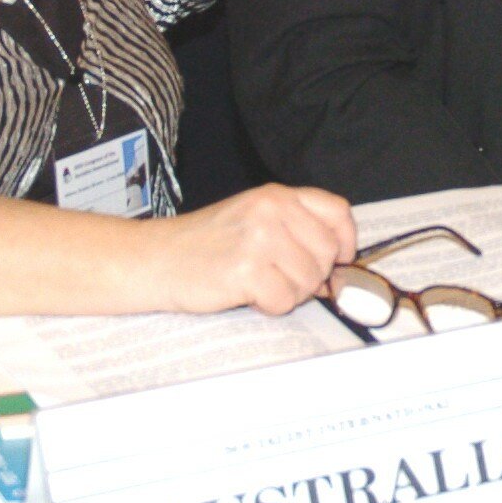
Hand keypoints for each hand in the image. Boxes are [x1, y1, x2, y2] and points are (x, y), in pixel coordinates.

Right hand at [153, 184, 356, 314]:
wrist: (156, 259)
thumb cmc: (206, 244)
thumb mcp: (253, 217)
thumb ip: (295, 228)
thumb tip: (339, 264)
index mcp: (277, 195)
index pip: (338, 212)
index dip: (344, 241)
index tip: (339, 259)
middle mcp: (272, 211)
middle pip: (327, 254)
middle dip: (311, 275)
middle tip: (280, 278)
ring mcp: (260, 239)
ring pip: (309, 281)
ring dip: (289, 293)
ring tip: (259, 284)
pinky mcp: (246, 271)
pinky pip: (285, 301)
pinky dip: (271, 306)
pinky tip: (249, 295)